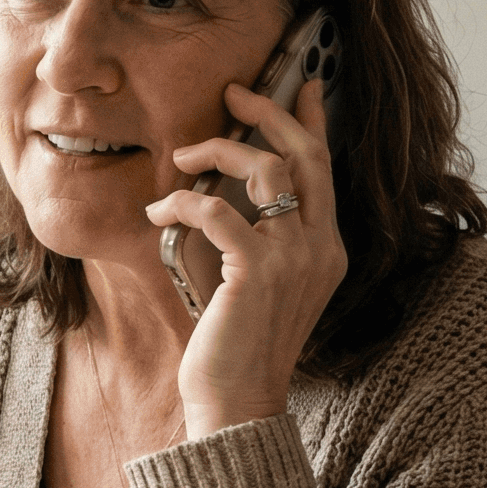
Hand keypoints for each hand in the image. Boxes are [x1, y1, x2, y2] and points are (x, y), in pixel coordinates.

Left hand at [145, 77, 347, 437]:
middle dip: (270, 113)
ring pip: (266, 169)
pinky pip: (218, 210)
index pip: (326, 169)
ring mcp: (293, 259)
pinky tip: (159, 209)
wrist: (237, 403)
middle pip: (305, 154)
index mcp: (326, 250)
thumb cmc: (236, 347)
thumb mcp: (257, 285)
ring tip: (183, 156)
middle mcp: (320, 249)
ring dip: (219, 150)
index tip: (307, 84)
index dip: (315, 121)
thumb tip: (221, 192)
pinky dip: (183, 201)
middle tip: (235, 93)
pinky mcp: (256, 271)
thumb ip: (257, 240)